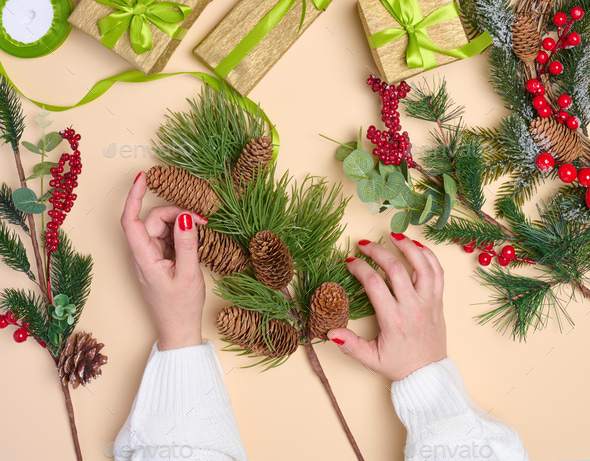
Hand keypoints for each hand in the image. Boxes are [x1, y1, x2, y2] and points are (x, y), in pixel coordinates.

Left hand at [121, 173, 207, 350]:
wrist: (180, 329)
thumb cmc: (181, 307)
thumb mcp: (189, 273)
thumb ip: (188, 243)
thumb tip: (187, 216)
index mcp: (143, 258)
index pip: (131, 220)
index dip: (134, 196)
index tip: (143, 177)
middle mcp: (142, 254)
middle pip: (153, 221)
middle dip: (177, 214)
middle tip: (203, 220)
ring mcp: (150, 257)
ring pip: (162, 228)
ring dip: (181, 225)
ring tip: (203, 232)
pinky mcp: (159, 260)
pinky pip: (168, 238)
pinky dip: (182, 235)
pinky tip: (196, 241)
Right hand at [328, 233, 446, 380]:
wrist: (428, 374)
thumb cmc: (399, 365)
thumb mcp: (371, 359)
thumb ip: (350, 346)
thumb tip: (330, 332)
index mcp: (394, 320)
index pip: (374, 284)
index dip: (360, 268)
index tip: (350, 262)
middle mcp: (413, 307)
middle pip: (396, 268)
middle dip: (377, 251)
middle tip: (364, 244)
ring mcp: (428, 302)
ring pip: (422, 265)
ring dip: (408, 246)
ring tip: (393, 235)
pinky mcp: (438, 301)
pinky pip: (438, 273)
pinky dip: (429, 256)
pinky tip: (417, 247)